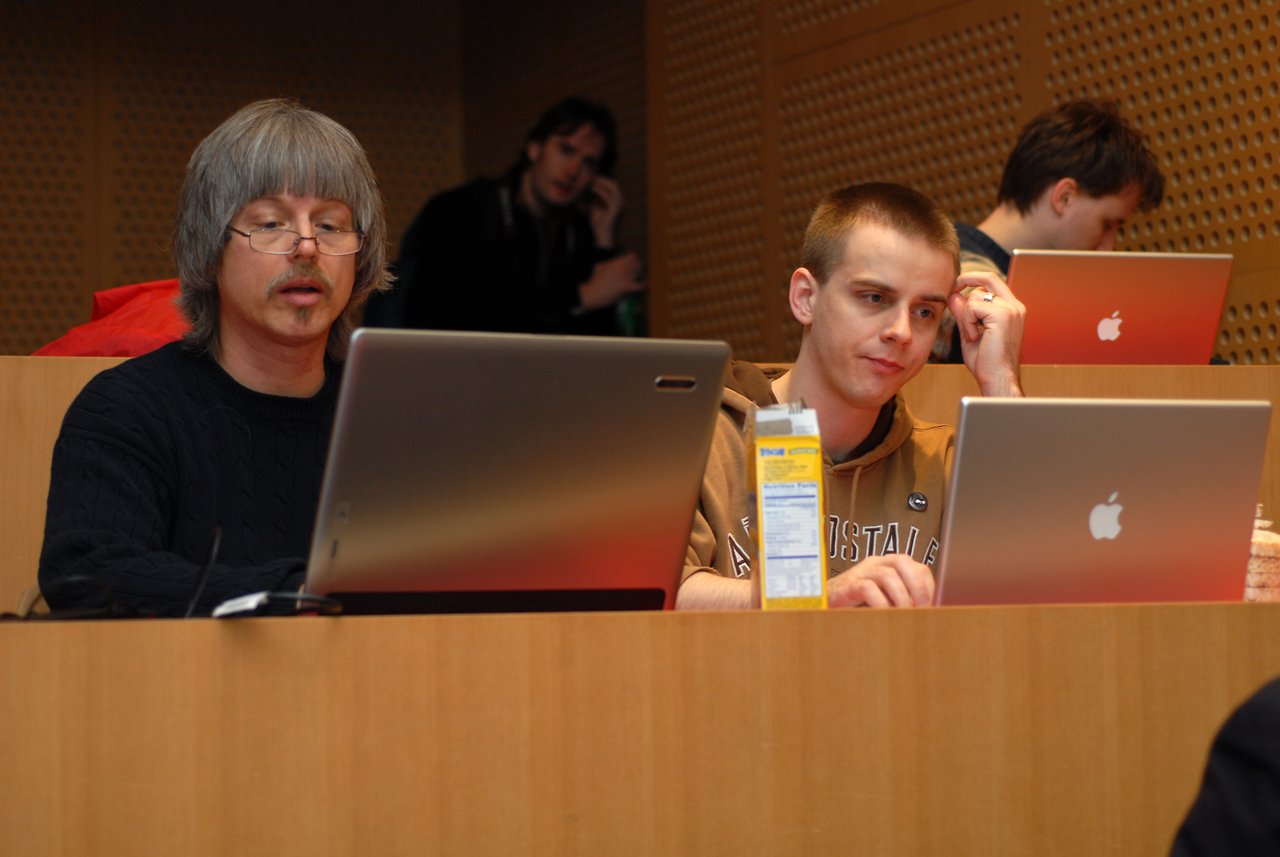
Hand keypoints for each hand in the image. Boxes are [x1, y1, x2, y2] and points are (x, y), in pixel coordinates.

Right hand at [578, 252, 643, 310]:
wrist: (593, 293)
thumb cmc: (594, 281)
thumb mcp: (599, 267)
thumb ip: (608, 263)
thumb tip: (611, 263)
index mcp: (616, 262)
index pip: (632, 256)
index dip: (635, 260)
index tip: (635, 264)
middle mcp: (622, 267)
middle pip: (638, 263)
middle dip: (639, 267)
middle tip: (638, 272)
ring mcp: (624, 277)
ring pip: (639, 273)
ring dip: (640, 276)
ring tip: (639, 279)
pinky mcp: (626, 287)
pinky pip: (640, 285)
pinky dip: (641, 286)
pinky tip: (641, 286)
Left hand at [588, 176, 623, 246]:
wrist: (602, 236)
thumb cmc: (599, 224)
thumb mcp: (594, 209)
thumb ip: (593, 200)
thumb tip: (587, 191)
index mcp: (617, 201)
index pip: (613, 186)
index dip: (604, 180)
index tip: (593, 178)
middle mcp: (621, 202)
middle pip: (614, 184)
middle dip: (603, 179)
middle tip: (593, 177)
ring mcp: (619, 205)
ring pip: (613, 187)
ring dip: (602, 183)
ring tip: (593, 182)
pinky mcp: (615, 208)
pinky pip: (608, 196)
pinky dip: (600, 191)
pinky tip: (593, 190)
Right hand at [827, 554, 935, 607]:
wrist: (822, 606)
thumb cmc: (856, 605)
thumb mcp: (884, 600)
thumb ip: (902, 601)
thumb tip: (925, 614)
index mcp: (887, 565)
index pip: (916, 565)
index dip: (926, 585)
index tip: (928, 605)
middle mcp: (875, 564)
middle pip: (903, 561)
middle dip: (917, 586)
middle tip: (920, 608)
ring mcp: (860, 573)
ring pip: (887, 574)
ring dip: (900, 597)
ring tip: (902, 615)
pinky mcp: (847, 586)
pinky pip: (868, 588)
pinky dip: (880, 603)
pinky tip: (882, 615)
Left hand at [948, 271, 1024, 396]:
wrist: (998, 379)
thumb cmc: (986, 362)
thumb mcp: (970, 332)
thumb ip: (964, 313)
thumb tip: (954, 295)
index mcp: (1012, 309)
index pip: (993, 282)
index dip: (973, 279)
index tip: (956, 286)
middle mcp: (1015, 306)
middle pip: (989, 277)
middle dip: (965, 279)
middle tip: (951, 290)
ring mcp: (1011, 309)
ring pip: (975, 296)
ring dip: (965, 316)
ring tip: (972, 336)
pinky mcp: (1003, 315)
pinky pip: (973, 307)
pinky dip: (967, 323)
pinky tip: (974, 338)